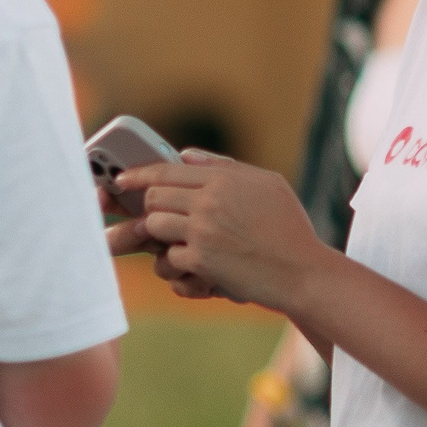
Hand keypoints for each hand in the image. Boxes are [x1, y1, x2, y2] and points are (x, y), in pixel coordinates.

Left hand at [118, 152, 322, 311]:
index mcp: (225, 179)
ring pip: (153, 226)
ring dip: (161, 237)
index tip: (122, 179)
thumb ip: (225, 166)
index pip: (167, 170)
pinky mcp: (200, 260)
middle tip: (161, 218)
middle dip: (152, 209)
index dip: (138, 174)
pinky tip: (197, 266)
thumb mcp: (267, 185)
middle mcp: (210, 201)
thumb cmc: (288, 228)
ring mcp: (203, 230)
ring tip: (182, 243)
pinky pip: (167, 258)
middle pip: (154, 197)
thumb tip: (185, 154)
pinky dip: (177, 264)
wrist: (303, 272)